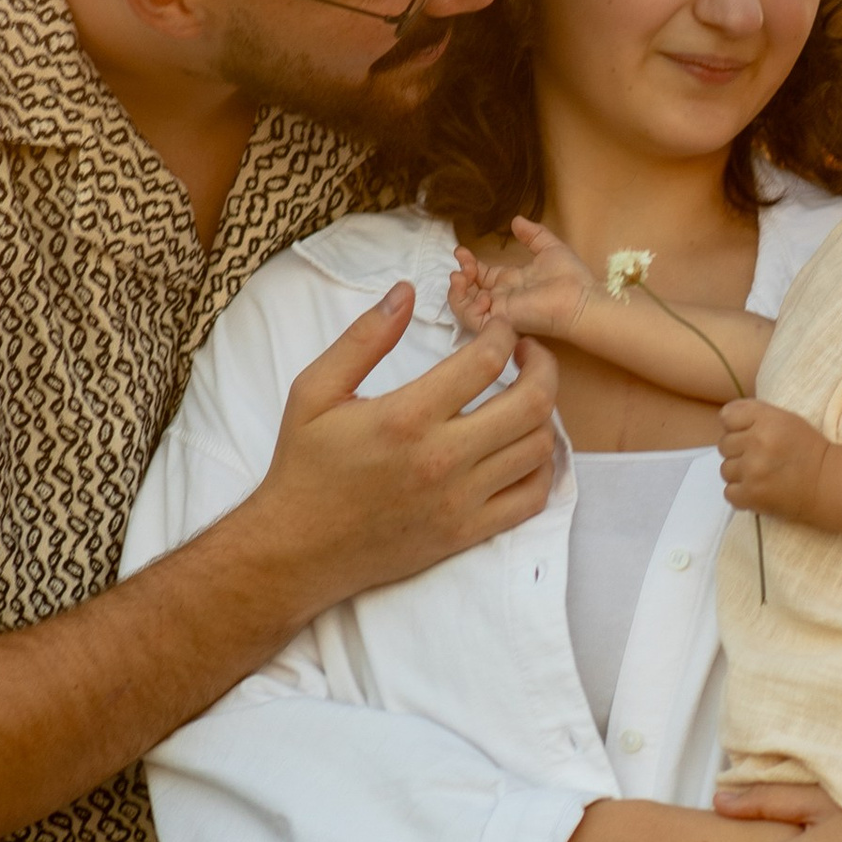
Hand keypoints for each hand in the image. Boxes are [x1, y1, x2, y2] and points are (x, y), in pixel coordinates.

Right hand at [251, 285, 558, 603]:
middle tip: (529, 354)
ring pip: (538, 449)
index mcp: (406, 417)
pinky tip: (524, 448)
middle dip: (541, 366)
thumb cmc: (305, 466)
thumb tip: (405, 291)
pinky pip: (531, 499)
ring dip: (543, 414)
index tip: (500, 327)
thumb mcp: (315, 391)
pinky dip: (540, 469)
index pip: (485, 361)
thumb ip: (363, 339)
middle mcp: (442, 459)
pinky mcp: (467, 533)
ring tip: (527, 397)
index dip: (504, 333)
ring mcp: (460, 500)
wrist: (298, 549)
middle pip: (530, 403)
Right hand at [450, 216, 594, 347]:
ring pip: (465, 305)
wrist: (580, 300)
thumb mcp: (549, 247)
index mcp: (512, 281)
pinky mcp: (499, 321)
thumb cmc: (570, 277)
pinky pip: (472, 319)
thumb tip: (516, 220)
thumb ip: (532, 234)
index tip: (461, 250)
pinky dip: (466, 306)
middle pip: (470, 289)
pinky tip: (479, 293)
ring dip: (457, 290)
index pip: (482, 275)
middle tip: (462, 260)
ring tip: (461, 274)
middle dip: (461, 274)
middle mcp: (502, 297)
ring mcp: (499, 311)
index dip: (469, 263)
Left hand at [718, 397, 826, 519]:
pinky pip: (729, 492)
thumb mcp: (785, 419)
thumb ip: (755, 415)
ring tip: (761, 475)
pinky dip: (741, 494)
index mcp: (767, 420)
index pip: (727, 416)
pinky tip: (759, 489)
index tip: (749, 434)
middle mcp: (757, 442)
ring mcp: (752, 470)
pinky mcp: (751, 495)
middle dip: (739, 451)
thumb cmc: (807, 450)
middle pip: (724, 444)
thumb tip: (725, 418)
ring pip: (725, 470)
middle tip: (761, 458)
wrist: (828, 484)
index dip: (736, 426)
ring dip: (740, 474)